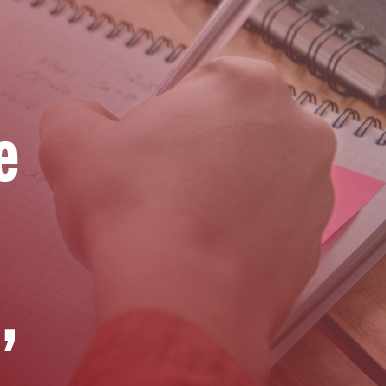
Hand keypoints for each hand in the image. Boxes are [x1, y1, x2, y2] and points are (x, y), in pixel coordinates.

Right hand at [39, 57, 336, 381]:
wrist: (183, 301)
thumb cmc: (136, 213)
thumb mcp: (70, 144)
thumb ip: (74, 115)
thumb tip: (80, 121)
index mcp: (245, 83)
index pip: (195, 87)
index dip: (158, 122)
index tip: (138, 154)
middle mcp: (296, 128)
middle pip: (232, 132)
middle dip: (195, 157)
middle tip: (150, 193)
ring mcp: (314, 190)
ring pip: (253, 184)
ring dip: (218, 199)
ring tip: (171, 231)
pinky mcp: (314, 245)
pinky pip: (266, 232)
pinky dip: (236, 242)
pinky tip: (196, 260)